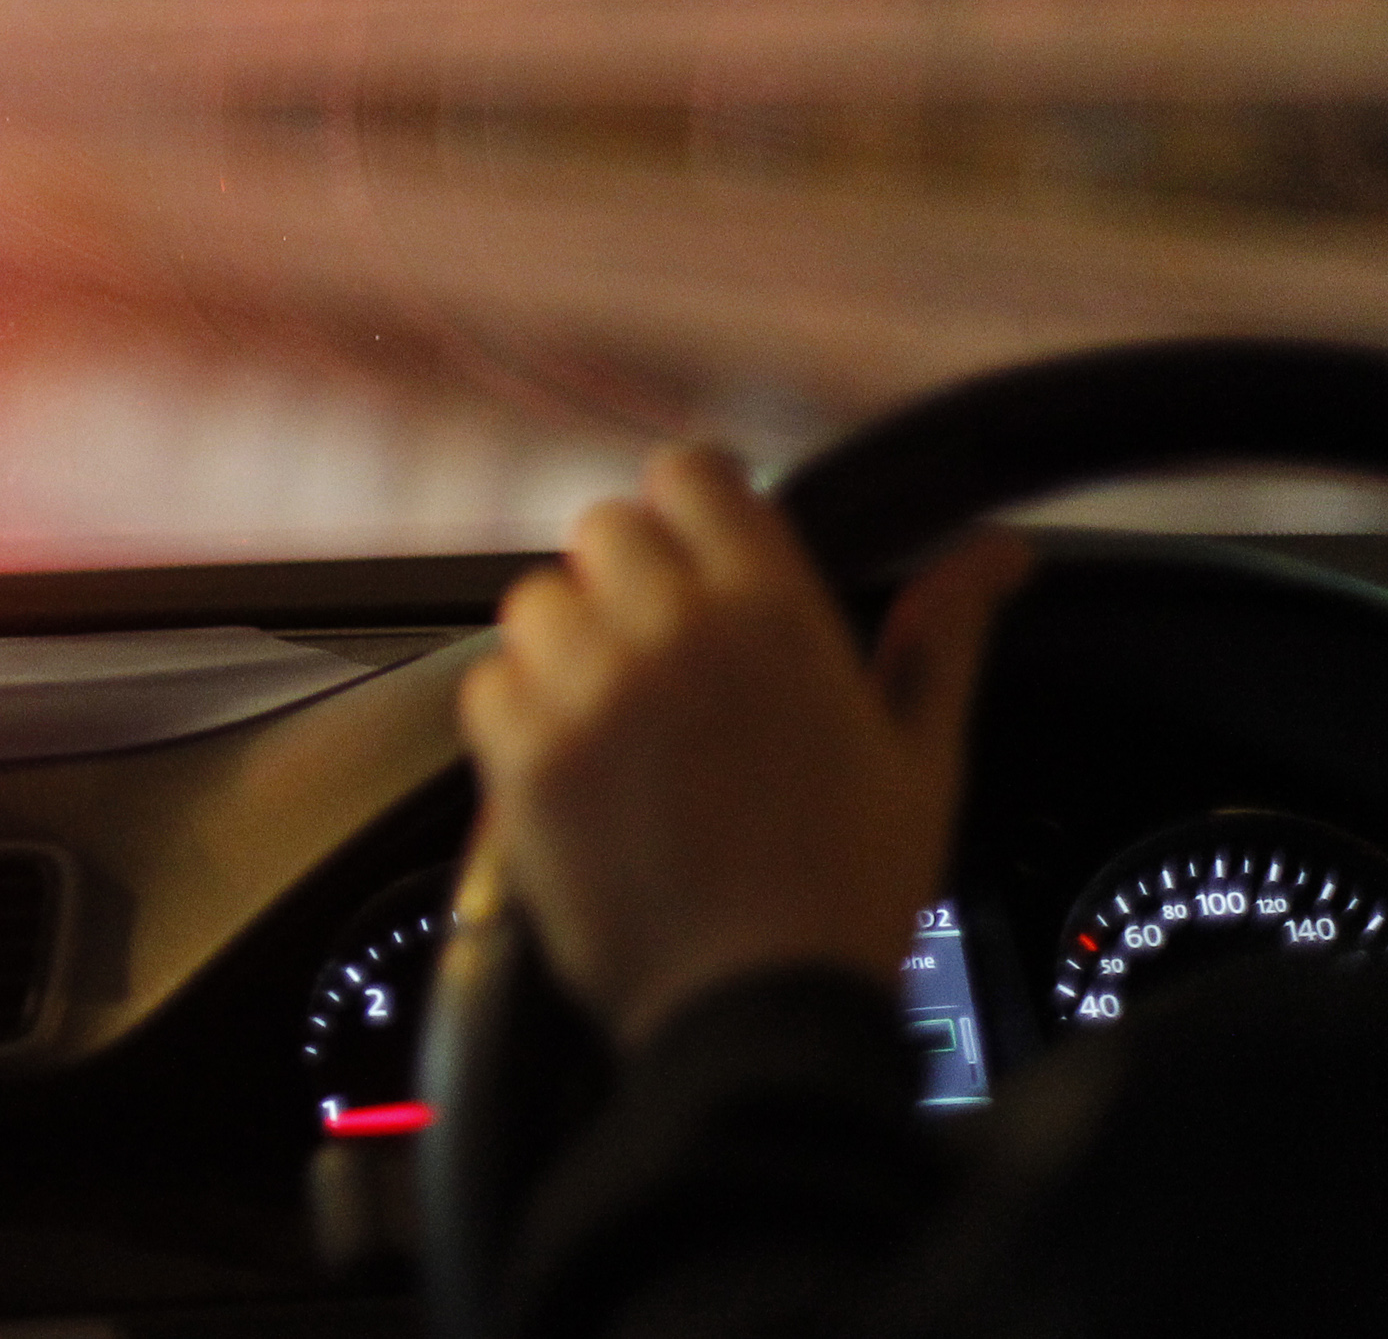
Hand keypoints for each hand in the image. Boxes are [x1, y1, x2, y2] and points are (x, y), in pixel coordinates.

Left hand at [455, 444, 1029, 1046]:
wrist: (759, 1012)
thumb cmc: (849, 888)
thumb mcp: (921, 755)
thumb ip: (944, 634)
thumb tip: (997, 552)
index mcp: (773, 613)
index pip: (692, 474)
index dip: (691, 507)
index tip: (698, 548)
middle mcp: (670, 631)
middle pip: (604, 529)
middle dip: (629, 578)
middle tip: (664, 655)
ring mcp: (587, 689)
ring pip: (538, 601)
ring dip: (569, 642)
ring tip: (619, 718)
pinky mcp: (522, 753)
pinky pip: (490, 681)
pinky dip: (519, 713)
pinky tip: (575, 764)